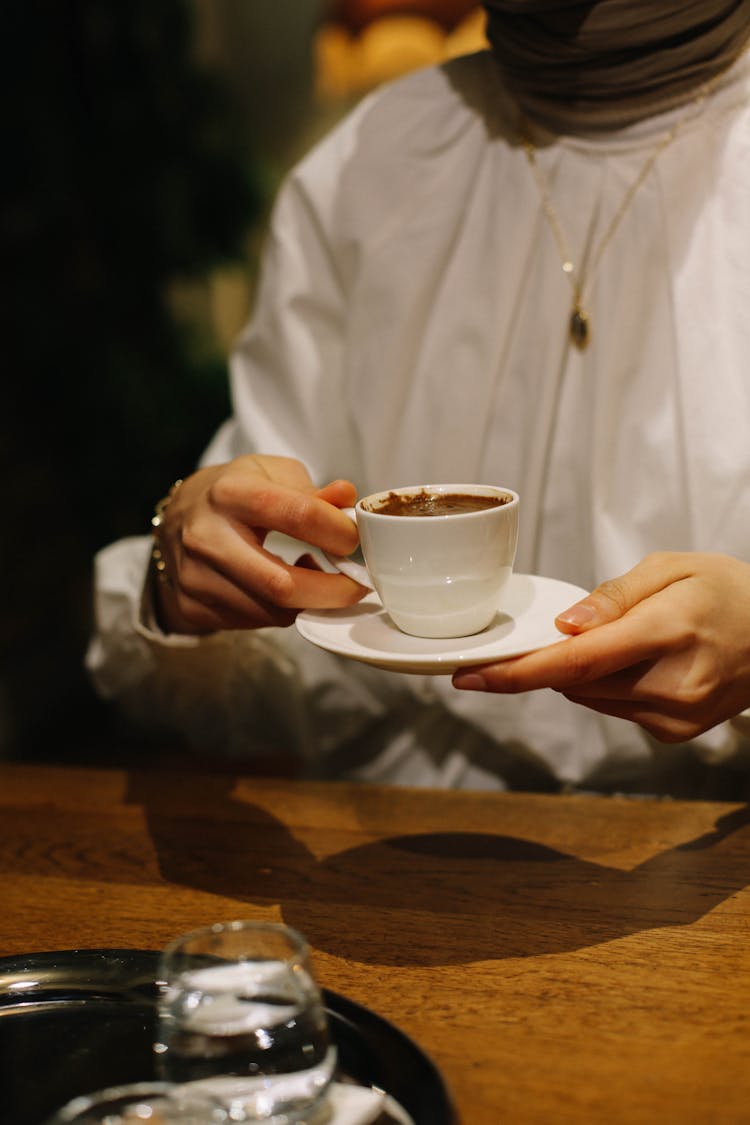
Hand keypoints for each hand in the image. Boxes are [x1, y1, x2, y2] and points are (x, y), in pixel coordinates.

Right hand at [153, 454, 365, 633]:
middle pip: (282, 584)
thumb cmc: (234, 492)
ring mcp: (194, 577)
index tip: (355, 539)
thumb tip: (347, 500)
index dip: (338, 532)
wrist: (175, 519)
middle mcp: (206, 536)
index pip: (297, 515)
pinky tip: (284, 586)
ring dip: (309, 602)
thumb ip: (311, 490)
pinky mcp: (192, 606)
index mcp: (230, 493)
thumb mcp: (270, 473)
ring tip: (317, 577)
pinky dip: (283, 610)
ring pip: (273, 611)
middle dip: (333, 592)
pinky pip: (256, 621)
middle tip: (358, 585)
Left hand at [452, 552, 749, 742]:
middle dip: (547, 660)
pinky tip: (638, 662)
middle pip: (575, 682)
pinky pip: (613, 708)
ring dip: (580, 672)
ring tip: (622, 639)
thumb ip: (613, 598)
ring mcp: (675, 716)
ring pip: (589, 697)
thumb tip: (564, 627)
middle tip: (554, 633)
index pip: (576, 662)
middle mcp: (672, 684)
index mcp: (670, 631)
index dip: (516, 673)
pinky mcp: (674, 733)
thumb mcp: (671, 567)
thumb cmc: (727, 590)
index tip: (469, 677)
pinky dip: (606, 685)